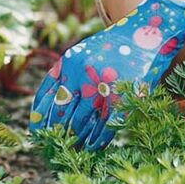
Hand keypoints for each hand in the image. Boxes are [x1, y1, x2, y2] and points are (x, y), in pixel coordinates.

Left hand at [29, 0, 184, 149]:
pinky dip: (96, 140)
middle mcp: (83, 73)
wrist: (149, 30)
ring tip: (70, 153)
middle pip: (63, 112)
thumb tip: (47, 108)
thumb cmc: (114, 46)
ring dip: (74, 140)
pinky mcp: (123, 97)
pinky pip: (105, 126)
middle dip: (55, 134)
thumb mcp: (84, 52)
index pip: (47, 96)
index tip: (35, 134)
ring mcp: (103, 86)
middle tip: (51, 150)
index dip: (40, 117)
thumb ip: (67, 73)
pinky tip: (91, 148)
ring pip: (82, 122)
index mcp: (70, 62)